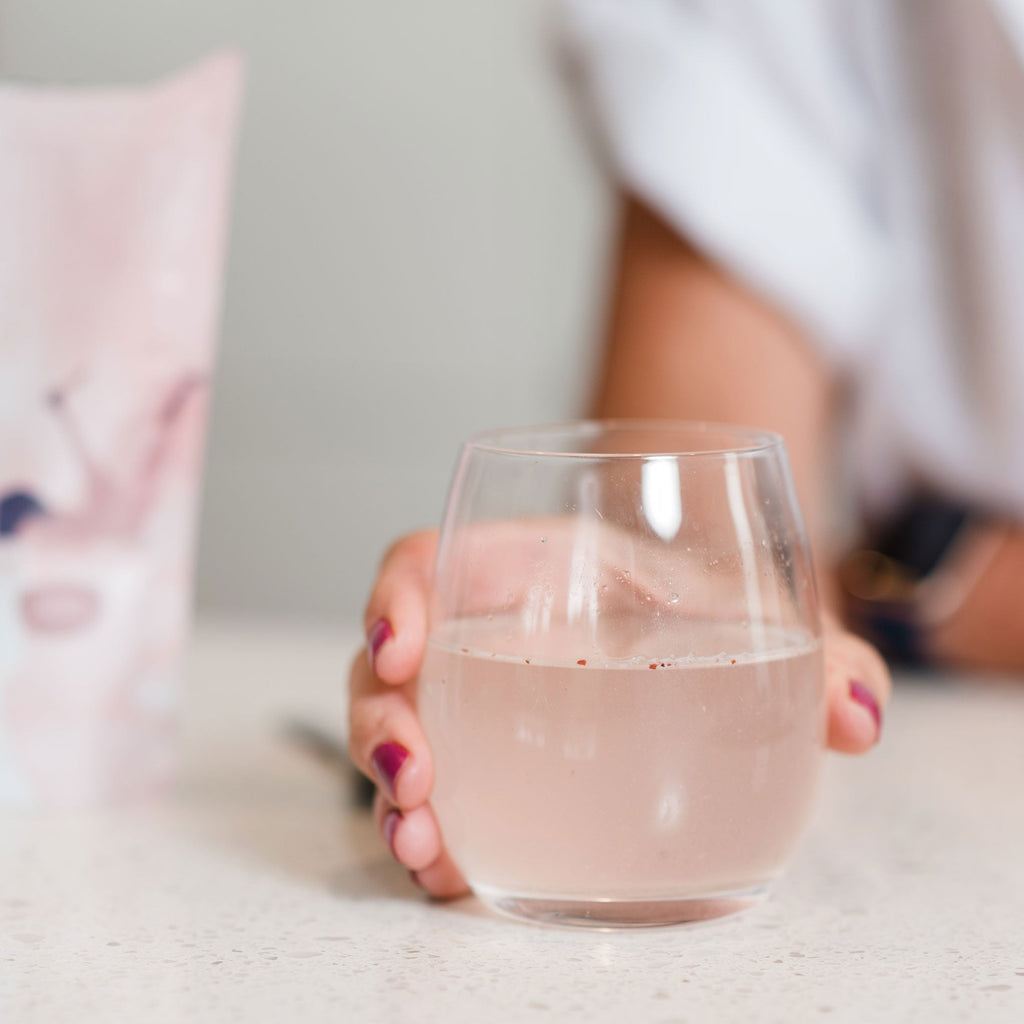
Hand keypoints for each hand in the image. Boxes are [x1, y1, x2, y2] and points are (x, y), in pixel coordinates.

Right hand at [347, 530, 890, 898]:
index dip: (396, 597)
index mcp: (522, 568)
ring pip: (400, 742)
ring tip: (424, 846)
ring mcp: (474, 707)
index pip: (428, 562)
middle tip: (416, 780)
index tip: (399, 645)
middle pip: (390, 669)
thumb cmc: (702, 606)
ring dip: (394, 797)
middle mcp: (480, 634)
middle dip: (384, 725)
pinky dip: (434, 835)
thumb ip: (815, 653)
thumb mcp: (754, 612)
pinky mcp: (489, 771)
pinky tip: (451, 872)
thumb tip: (857, 719)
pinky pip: (438, 798)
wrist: (704, 641)